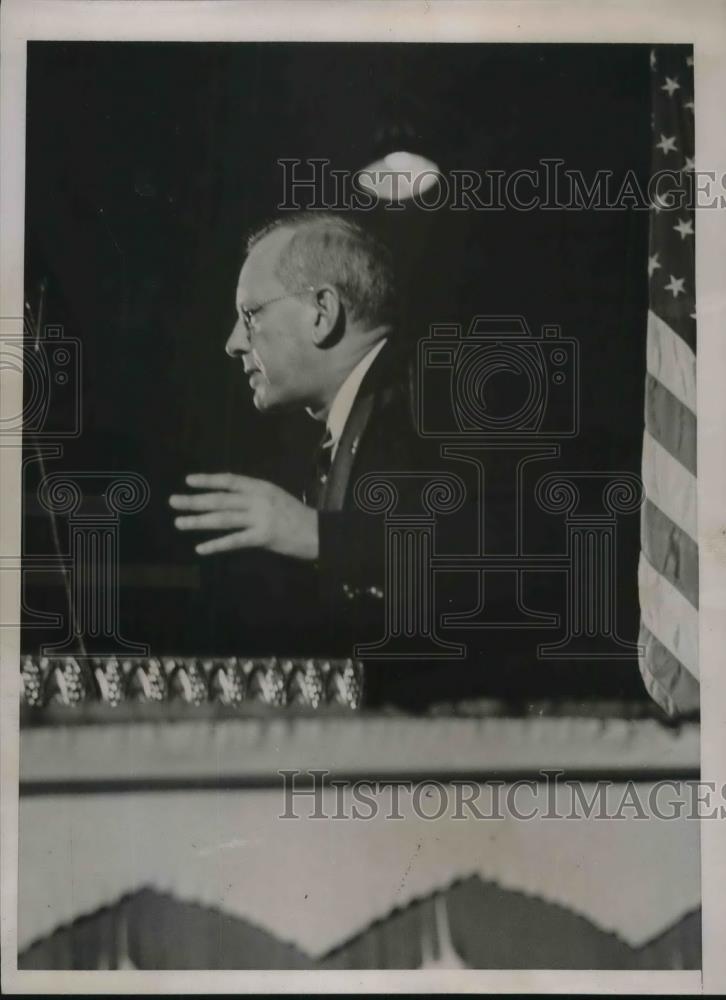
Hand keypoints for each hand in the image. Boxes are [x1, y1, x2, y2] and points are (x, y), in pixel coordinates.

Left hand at [169, 473, 318, 559]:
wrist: (319, 532)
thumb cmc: (297, 516)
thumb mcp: (275, 497)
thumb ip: (253, 497)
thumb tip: (226, 499)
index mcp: (261, 487)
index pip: (230, 481)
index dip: (208, 480)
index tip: (189, 481)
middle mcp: (258, 500)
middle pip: (220, 500)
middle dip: (195, 500)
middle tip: (173, 501)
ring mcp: (260, 518)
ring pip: (223, 519)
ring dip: (199, 521)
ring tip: (179, 522)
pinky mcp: (262, 537)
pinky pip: (234, 541)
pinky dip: (216, 545)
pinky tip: (201, 548)